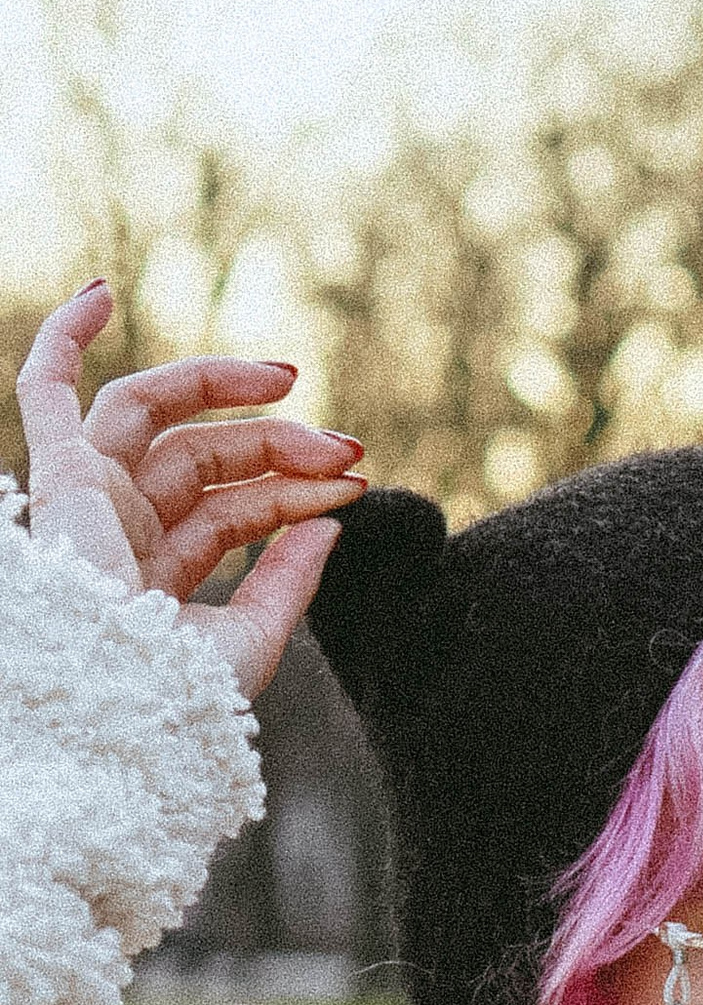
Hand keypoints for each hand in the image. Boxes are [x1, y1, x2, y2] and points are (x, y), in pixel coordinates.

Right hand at [15, 282, 368, 700]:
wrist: (130, 712)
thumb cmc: (182, 697)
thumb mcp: (255, 638)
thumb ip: (291, 581)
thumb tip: (332, 523)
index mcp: (158, 573)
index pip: (237, 509)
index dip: (298, 489)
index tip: (358, 483)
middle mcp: (120, 530)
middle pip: (206, 458)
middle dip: (278, 443)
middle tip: (347, 446)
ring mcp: (89, 500)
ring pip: (157, 417)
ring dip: (223, 388)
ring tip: (291, 379)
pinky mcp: (61, 478)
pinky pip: (43, 391)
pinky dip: (65, 338)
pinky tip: (100, 291)